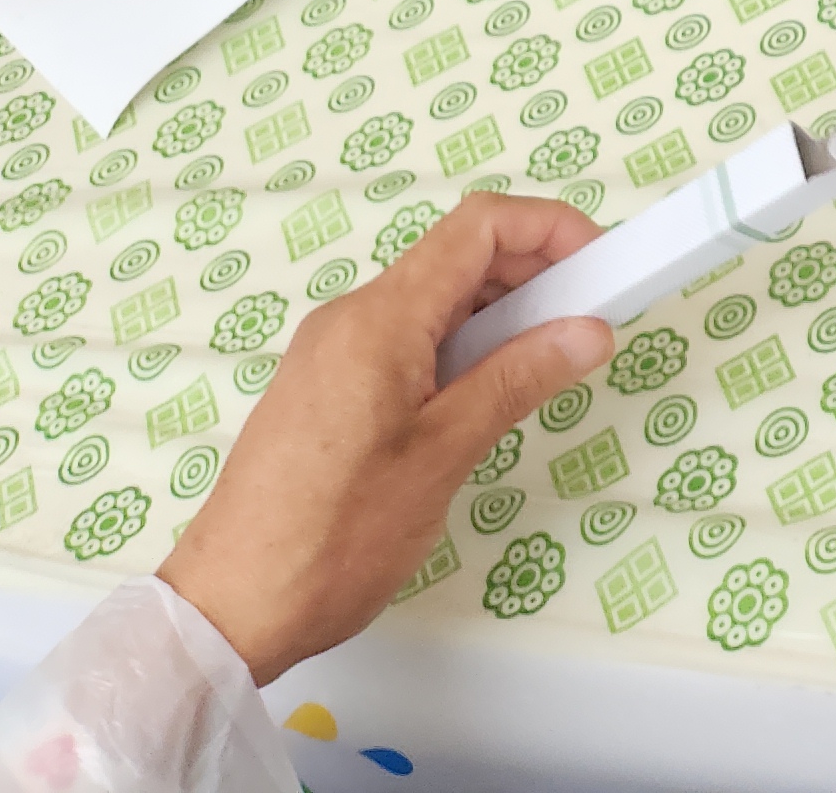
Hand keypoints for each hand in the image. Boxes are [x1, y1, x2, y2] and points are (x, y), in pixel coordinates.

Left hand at [154, 193, 611, 685]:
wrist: (231, 608)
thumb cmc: (336, 535)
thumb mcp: (443, 455)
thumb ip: (517, 380)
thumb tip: (588, 329)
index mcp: (379, 319)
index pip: (478, 227)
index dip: (551, 228)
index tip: (605, 265)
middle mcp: (350, 318)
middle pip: (457, 258)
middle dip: (533, 273)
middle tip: (588, 323)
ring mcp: (331, 353)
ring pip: (433, 301)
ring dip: (498, 316)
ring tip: (546, 368)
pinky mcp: (324, 389)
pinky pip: (405, 339)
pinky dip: (458, 347)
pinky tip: (484, 397)